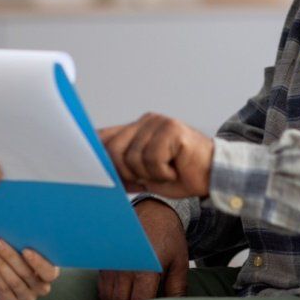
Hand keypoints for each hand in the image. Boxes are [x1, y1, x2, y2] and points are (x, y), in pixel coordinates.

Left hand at [0, 239, 59, 299]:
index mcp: (50, 274)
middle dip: (10, 256)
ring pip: (14, 281)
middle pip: (26, 274)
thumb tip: (19, 231)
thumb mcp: (30, 251)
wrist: (11, 274)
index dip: (38, 262)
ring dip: (0, 262)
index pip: (48, 272)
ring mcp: (28, 298)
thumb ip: (29, 245)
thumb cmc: (24, 257)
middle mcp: (42, 288)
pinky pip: (4, 288)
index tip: (25, 250)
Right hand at [97, 199, 188, 299]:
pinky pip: (102, 289)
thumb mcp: (179, 263)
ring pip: (107, 299)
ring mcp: (111, 264)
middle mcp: (124, 267)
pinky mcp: (104, 262)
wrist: (153, 211)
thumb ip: (176, 290)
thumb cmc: (169, 239)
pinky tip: (123, 295)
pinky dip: (110, 297)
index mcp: (145, 269)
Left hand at [98, 113, 213, 197]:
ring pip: (133, 157)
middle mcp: (145, 121)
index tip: (86, 169)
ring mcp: (159, 123)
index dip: (93, 154)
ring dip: (150, 174)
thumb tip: (98, 173)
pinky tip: (175, 169)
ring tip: (166, 172)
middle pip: (113, 150)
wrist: (213, 176)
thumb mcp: (144, 174)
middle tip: (147, 178)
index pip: (104, 136)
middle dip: (126, 173)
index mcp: (136, 129)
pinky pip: (152, 159)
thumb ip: (123, 168)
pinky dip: (163, 172)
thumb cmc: (180, 175)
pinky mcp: (172, 129)